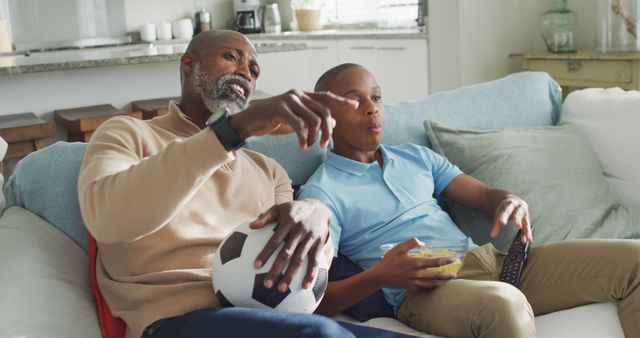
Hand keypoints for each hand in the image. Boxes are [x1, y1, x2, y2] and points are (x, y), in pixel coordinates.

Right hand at [229, 89, 357, 149]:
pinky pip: (299, 124)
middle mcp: (298, 94)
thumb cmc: (273, 120)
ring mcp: (289, 100)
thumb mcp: (296, 120)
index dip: (341, 101)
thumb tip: (334, 124)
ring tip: (311, 146)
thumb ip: (312, 120)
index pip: (326, 97)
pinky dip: (303, 137)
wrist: (249, 120)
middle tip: (325, 145)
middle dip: (328, 131)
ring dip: (315, 136)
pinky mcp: (280, 108)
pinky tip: (302, 146)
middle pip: (324, 111)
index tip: (356, 105)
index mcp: (303, 95)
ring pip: (314, 119)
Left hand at [249, 199, 330, 291]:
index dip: (265, 253)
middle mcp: (299, 231)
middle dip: (276, 270)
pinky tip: (305, 287)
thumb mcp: (280, 208)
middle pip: (286, 253)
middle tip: (267, 284)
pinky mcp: (319, 245)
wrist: (320, 208)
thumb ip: (265, 217)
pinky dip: (311, 274)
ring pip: (300, 260)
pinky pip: (315, 261)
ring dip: (291, 275)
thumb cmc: (294, 210)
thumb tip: (250, 226)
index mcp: (288, 222)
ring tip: (281, 289)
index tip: (256, 266)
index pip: (275, 240)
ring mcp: (310, 239)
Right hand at [371, 238, 456, 290]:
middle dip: (447, 275)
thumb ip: (411, 243)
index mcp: (416, 263)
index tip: (453, 259)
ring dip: (441, 282)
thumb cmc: (390, 260)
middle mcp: (418, 274)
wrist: (382, 275)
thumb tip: (422, 242)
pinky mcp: (412, 287)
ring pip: (432, 283)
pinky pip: (425, 287)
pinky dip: (432, 286)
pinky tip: (435, 285)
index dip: (445, 260)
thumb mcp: (400, 248)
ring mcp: (415, 282)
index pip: (435, 262)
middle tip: (455, 274)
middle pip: (437, 275)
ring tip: (448, 281)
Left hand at [491, 194, 532, 242]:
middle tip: (519, 226)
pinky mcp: (527, 218)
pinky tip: (528, 239)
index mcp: (509, 204)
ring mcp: (524, 213)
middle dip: (518, 220)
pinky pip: (527, 226)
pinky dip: (527, 233)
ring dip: (526, 231)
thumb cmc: (505, 209)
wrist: (513, 201)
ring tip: (526, 239)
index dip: (503, 217)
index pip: (505, 211)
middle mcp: (518, 207)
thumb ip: (496, 225)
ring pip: (525, 222)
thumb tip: (493, 235)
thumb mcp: (499, 213)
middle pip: (517, 214)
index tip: (501, 222)